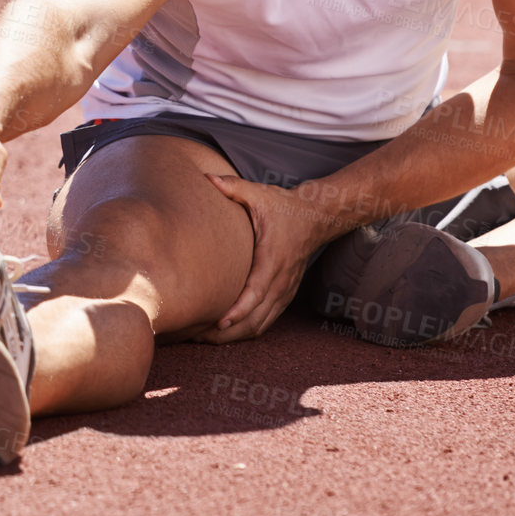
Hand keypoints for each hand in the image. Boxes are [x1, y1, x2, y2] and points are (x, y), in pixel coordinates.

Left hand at [196, 172, 329, 342]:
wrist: (317, 217)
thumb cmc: (285, 207)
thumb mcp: (260, 194)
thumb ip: (233, 187)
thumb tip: (206, 177)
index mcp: (272, 260)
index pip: (256, 294)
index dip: (237, 311)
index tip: (218, 322)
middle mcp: (280, 281)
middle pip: (255, 320)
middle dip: (227, 333)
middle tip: (197, 336)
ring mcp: (285, 291)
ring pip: (260, 326)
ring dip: (235, 336)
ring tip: (205, 338)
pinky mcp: (285, 295)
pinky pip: (266, 322)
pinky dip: (247, 331)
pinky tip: (226, 331)